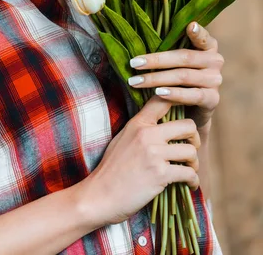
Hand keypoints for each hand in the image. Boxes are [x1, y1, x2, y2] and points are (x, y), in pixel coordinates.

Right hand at [78, 96, 200, 226]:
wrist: (100, 195)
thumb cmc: (111, 169)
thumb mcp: (122, 139)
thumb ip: (141, 129)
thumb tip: (160, 123)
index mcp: (138, 124)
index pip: (162, 100)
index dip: (179, 99)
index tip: (186, 110)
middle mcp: (147, 134)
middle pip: (188, 125)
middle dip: (194, 138)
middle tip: (190, 149)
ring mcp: (154, 154)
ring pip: (191, 150)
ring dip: (194, 163)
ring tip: (189, 169)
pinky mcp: (160, 174)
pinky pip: (189, 173)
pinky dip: (193, 181)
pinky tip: (190, 184)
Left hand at [128, 22, 223, 131]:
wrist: (191, 110)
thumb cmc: (178, 79)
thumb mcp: (174, 61)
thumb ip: (167, 48)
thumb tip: (140, 38)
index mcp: (207, 46)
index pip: (203, 37)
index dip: (198, 32)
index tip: (189, 25)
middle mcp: (214, 60)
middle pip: (185, 57)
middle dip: (156, 60)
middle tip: (134, 63)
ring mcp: (215, 80)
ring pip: (184, 76)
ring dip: (157, 79)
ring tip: (137, 81)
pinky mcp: (213, 99)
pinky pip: (192, 95)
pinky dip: (174, 94)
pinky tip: (159, 93)